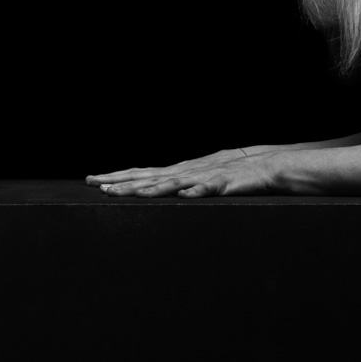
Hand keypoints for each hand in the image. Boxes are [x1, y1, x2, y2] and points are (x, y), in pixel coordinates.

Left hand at [85, 147, 279, 197]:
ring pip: (175, 183)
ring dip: (152, 189)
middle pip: (151, 177)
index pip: (143, 173)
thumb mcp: (200, 178)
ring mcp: (206, 176)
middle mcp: (188, 171)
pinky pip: (211, 189)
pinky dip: (198, 192)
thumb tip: (153, 192)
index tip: (92, 180)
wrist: (268, 165)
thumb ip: (179, 184)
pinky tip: (185, 196)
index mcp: (180, 171)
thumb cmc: (233, 174)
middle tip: (97, 185)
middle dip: (123, 182)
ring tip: (131, 194)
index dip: (118, 176)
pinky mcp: (227, 184)